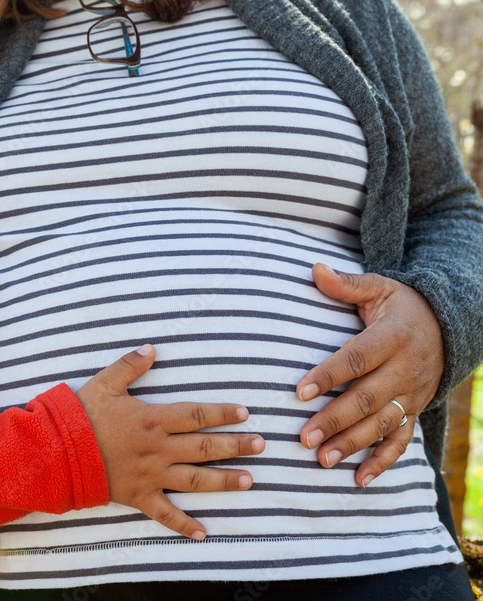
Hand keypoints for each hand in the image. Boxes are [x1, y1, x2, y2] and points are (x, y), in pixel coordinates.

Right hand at [76, 345, 263, 540]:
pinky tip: (203, 534)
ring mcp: (151, 475)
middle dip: (236, 446)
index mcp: (152, 419)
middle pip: (204, 448)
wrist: (58, 452)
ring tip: (249, 482)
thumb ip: (129, 365)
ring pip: (195, 480)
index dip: (222, 413)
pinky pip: (165, 514)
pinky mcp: (139, 496)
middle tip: (261, 445)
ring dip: (223, 481)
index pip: (196, 415)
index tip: (245, 413)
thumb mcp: (103, 383)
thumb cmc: (81, 416)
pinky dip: (185, 525)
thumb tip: (152, 348)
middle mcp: (158, 449)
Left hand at [297, 264, 443, 486]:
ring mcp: (412, 394)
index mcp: (392, 337)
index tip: (299, 391)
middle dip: (335, 421)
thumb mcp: (379, 288)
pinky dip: (383, 462)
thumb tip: (314, 268)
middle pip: (367, 399)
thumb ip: (346, 284)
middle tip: (303, 438)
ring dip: (352, 445)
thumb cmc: (401, 305)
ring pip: (382, 425)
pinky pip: (402, 441)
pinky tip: (359, 479)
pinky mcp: (414, 411)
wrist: (448, 325)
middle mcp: (405, 369)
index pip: (357, 359)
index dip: (329, 375)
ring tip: (322, 460)